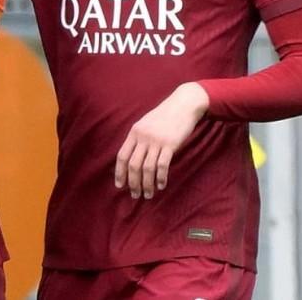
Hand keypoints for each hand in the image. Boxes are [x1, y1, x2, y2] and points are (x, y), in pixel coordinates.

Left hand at [114, 82, 209, 198]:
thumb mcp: (145, 124)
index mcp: (134, 133)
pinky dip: (160, 177)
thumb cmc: (164, 117)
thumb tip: (131, 157)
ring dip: (146, 184)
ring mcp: (156, 141)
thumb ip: (138, 138)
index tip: (120, 186)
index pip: (122, 156)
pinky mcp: (170, 144)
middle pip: (133, 165)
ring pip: (147, 168)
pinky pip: (162, 164)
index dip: (119, 173)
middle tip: (135, 196)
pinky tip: (161, 185)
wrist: (182, 105)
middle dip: (133, 183)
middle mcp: (142, 137)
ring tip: (148, 195)